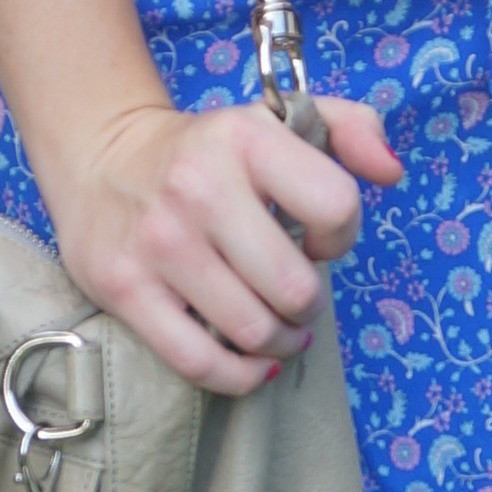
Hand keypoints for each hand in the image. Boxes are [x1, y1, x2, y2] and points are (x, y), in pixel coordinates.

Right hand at [48, 95, 404, 396]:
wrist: (100, 156)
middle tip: (294, 294)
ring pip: (253, 330)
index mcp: (245, 138)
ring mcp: (159, 242)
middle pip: (295, 287)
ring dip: (280, 342)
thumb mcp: (278, 116)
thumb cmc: (208, 149)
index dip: (340, 236)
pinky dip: (238, 376)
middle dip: (307, 303)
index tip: (317, 238)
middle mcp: (199, 187)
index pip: (335, 207)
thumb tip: (391, 173)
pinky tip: (250, 363)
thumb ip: (353, 128)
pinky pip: (199, 361)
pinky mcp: (125, 288)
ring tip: (278, 329)